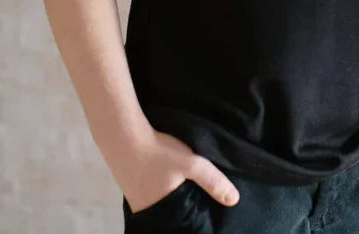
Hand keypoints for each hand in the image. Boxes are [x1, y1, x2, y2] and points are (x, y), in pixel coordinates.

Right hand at [121, 129, 239, 213]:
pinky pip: (151, 194)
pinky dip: (161, 189)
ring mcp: (135, 200)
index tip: (206, 211)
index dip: (194, 219)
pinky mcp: (130, 186)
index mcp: (161, 213)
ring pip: (161, 204)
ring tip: (187, 189)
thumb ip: (213, 182)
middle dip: (185, 209)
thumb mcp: (191, 164)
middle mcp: (145, 211)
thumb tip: (234, 200)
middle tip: (200, 199)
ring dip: (173, 198)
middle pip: (172, 215)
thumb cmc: (158, 151)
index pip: (183, 224)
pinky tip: (167, 179)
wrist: (123, 133)